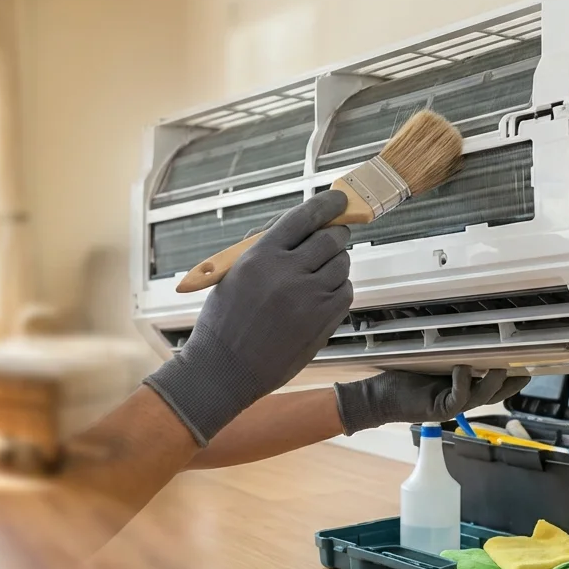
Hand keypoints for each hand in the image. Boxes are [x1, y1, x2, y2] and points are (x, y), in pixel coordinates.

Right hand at [143, 191, 353, 444]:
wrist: (225, 369)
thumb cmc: (223, 322)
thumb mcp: (233, 275)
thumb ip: (265, 249)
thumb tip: (299, 228)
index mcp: (260, 256)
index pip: (303, 217)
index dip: (327, 205)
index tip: (340, 200)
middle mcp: (287, 272)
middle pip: (331, 239)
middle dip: (335, 237)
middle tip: (333, 240)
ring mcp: (309, 297)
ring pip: (342, 265)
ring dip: (336, 265)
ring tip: (318, 276)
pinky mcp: (323, 320)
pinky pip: (346, 292)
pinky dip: (338, 289)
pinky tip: (321, 297)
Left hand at [333, 366, 530, 434]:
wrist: (378, 398)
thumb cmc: (401, 379)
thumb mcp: (430, 364)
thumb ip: (449, 355)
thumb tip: (465, 332)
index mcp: (461, 390)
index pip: (492, 386)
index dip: (511, 380)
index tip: (527, 366)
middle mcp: (459, 400)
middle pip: (493, 394)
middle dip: (511, 384)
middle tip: (525, 369)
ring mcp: (450, 407)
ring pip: (480, 397)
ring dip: (491, 383)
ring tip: (501, 367)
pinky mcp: (438, 410)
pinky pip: (457, 398)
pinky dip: (462, 383)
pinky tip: (462, 369)